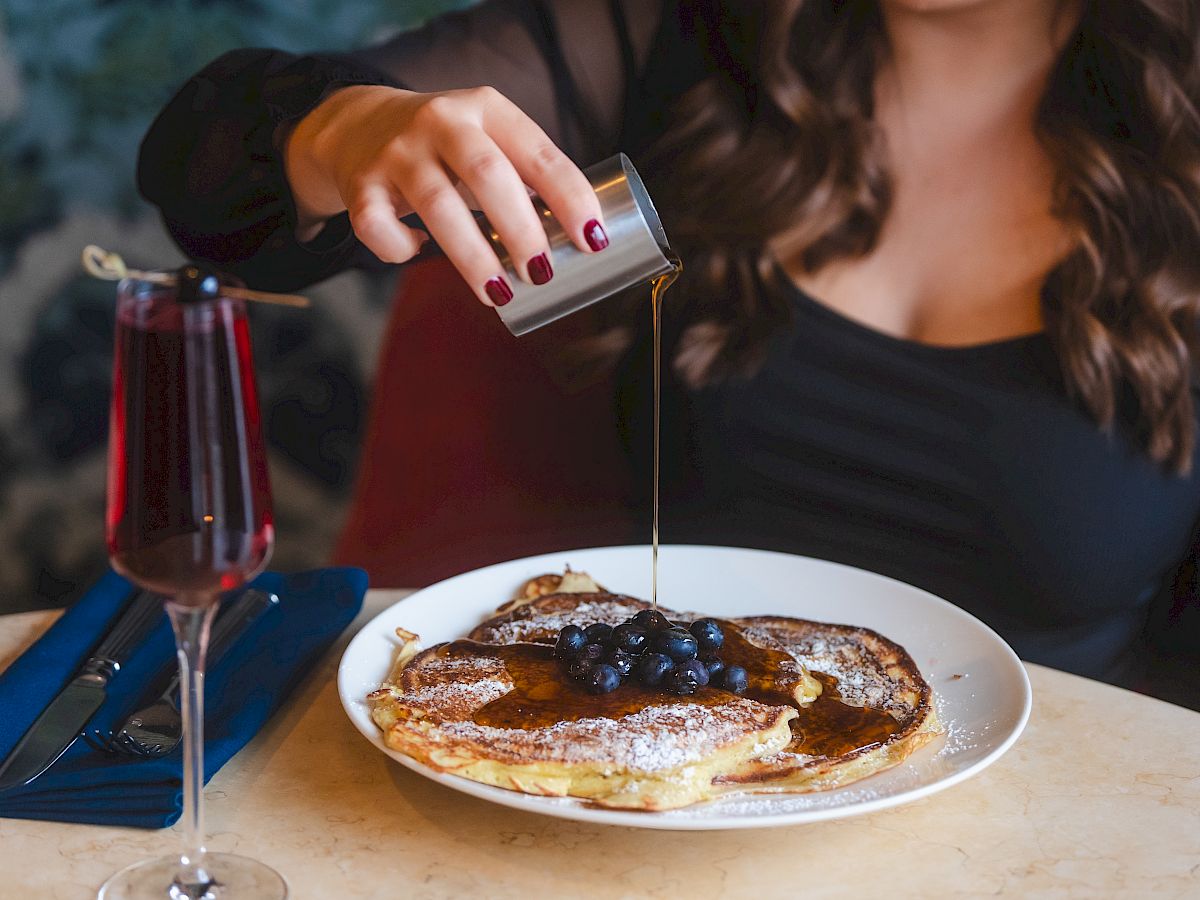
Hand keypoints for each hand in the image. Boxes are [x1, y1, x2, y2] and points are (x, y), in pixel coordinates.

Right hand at [284, 84, 608, 305]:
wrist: (357, 124)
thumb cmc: (446, 148)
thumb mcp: (488, 140)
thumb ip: (523, 176)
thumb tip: (575, 239)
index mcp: (487, 108)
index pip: (537, 152)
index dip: (569, 196)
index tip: (592, 238)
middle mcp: (442, 121)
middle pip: (488, 175)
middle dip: (522, 230)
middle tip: (542, 273)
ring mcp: (397, 150)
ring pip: (437, 205)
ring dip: (472, 256)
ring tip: (499, 292)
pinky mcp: (360, 182)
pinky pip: (378, 225)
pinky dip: (400, 249)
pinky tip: (417, 250)